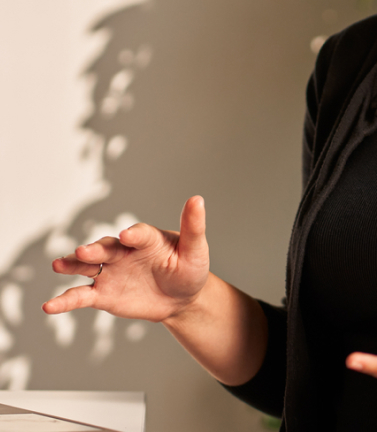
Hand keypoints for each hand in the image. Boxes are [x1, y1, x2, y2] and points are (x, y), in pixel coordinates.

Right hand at [43, 196, 210, 322]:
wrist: (182, 298)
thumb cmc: (190, 269)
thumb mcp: (195, 250)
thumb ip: (193, 227)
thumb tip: (197, 199)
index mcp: (146, 239)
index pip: (138, 234)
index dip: (133, 234)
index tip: (127, 235)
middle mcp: (124, 252)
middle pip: (107, 247)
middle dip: (95, 249)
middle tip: (85, 250)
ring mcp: (111, 272)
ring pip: (88, 266)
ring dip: (73, 264)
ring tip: (59, 264)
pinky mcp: (104, 294)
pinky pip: (81, 296)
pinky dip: (65, 301)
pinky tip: (50, 306)